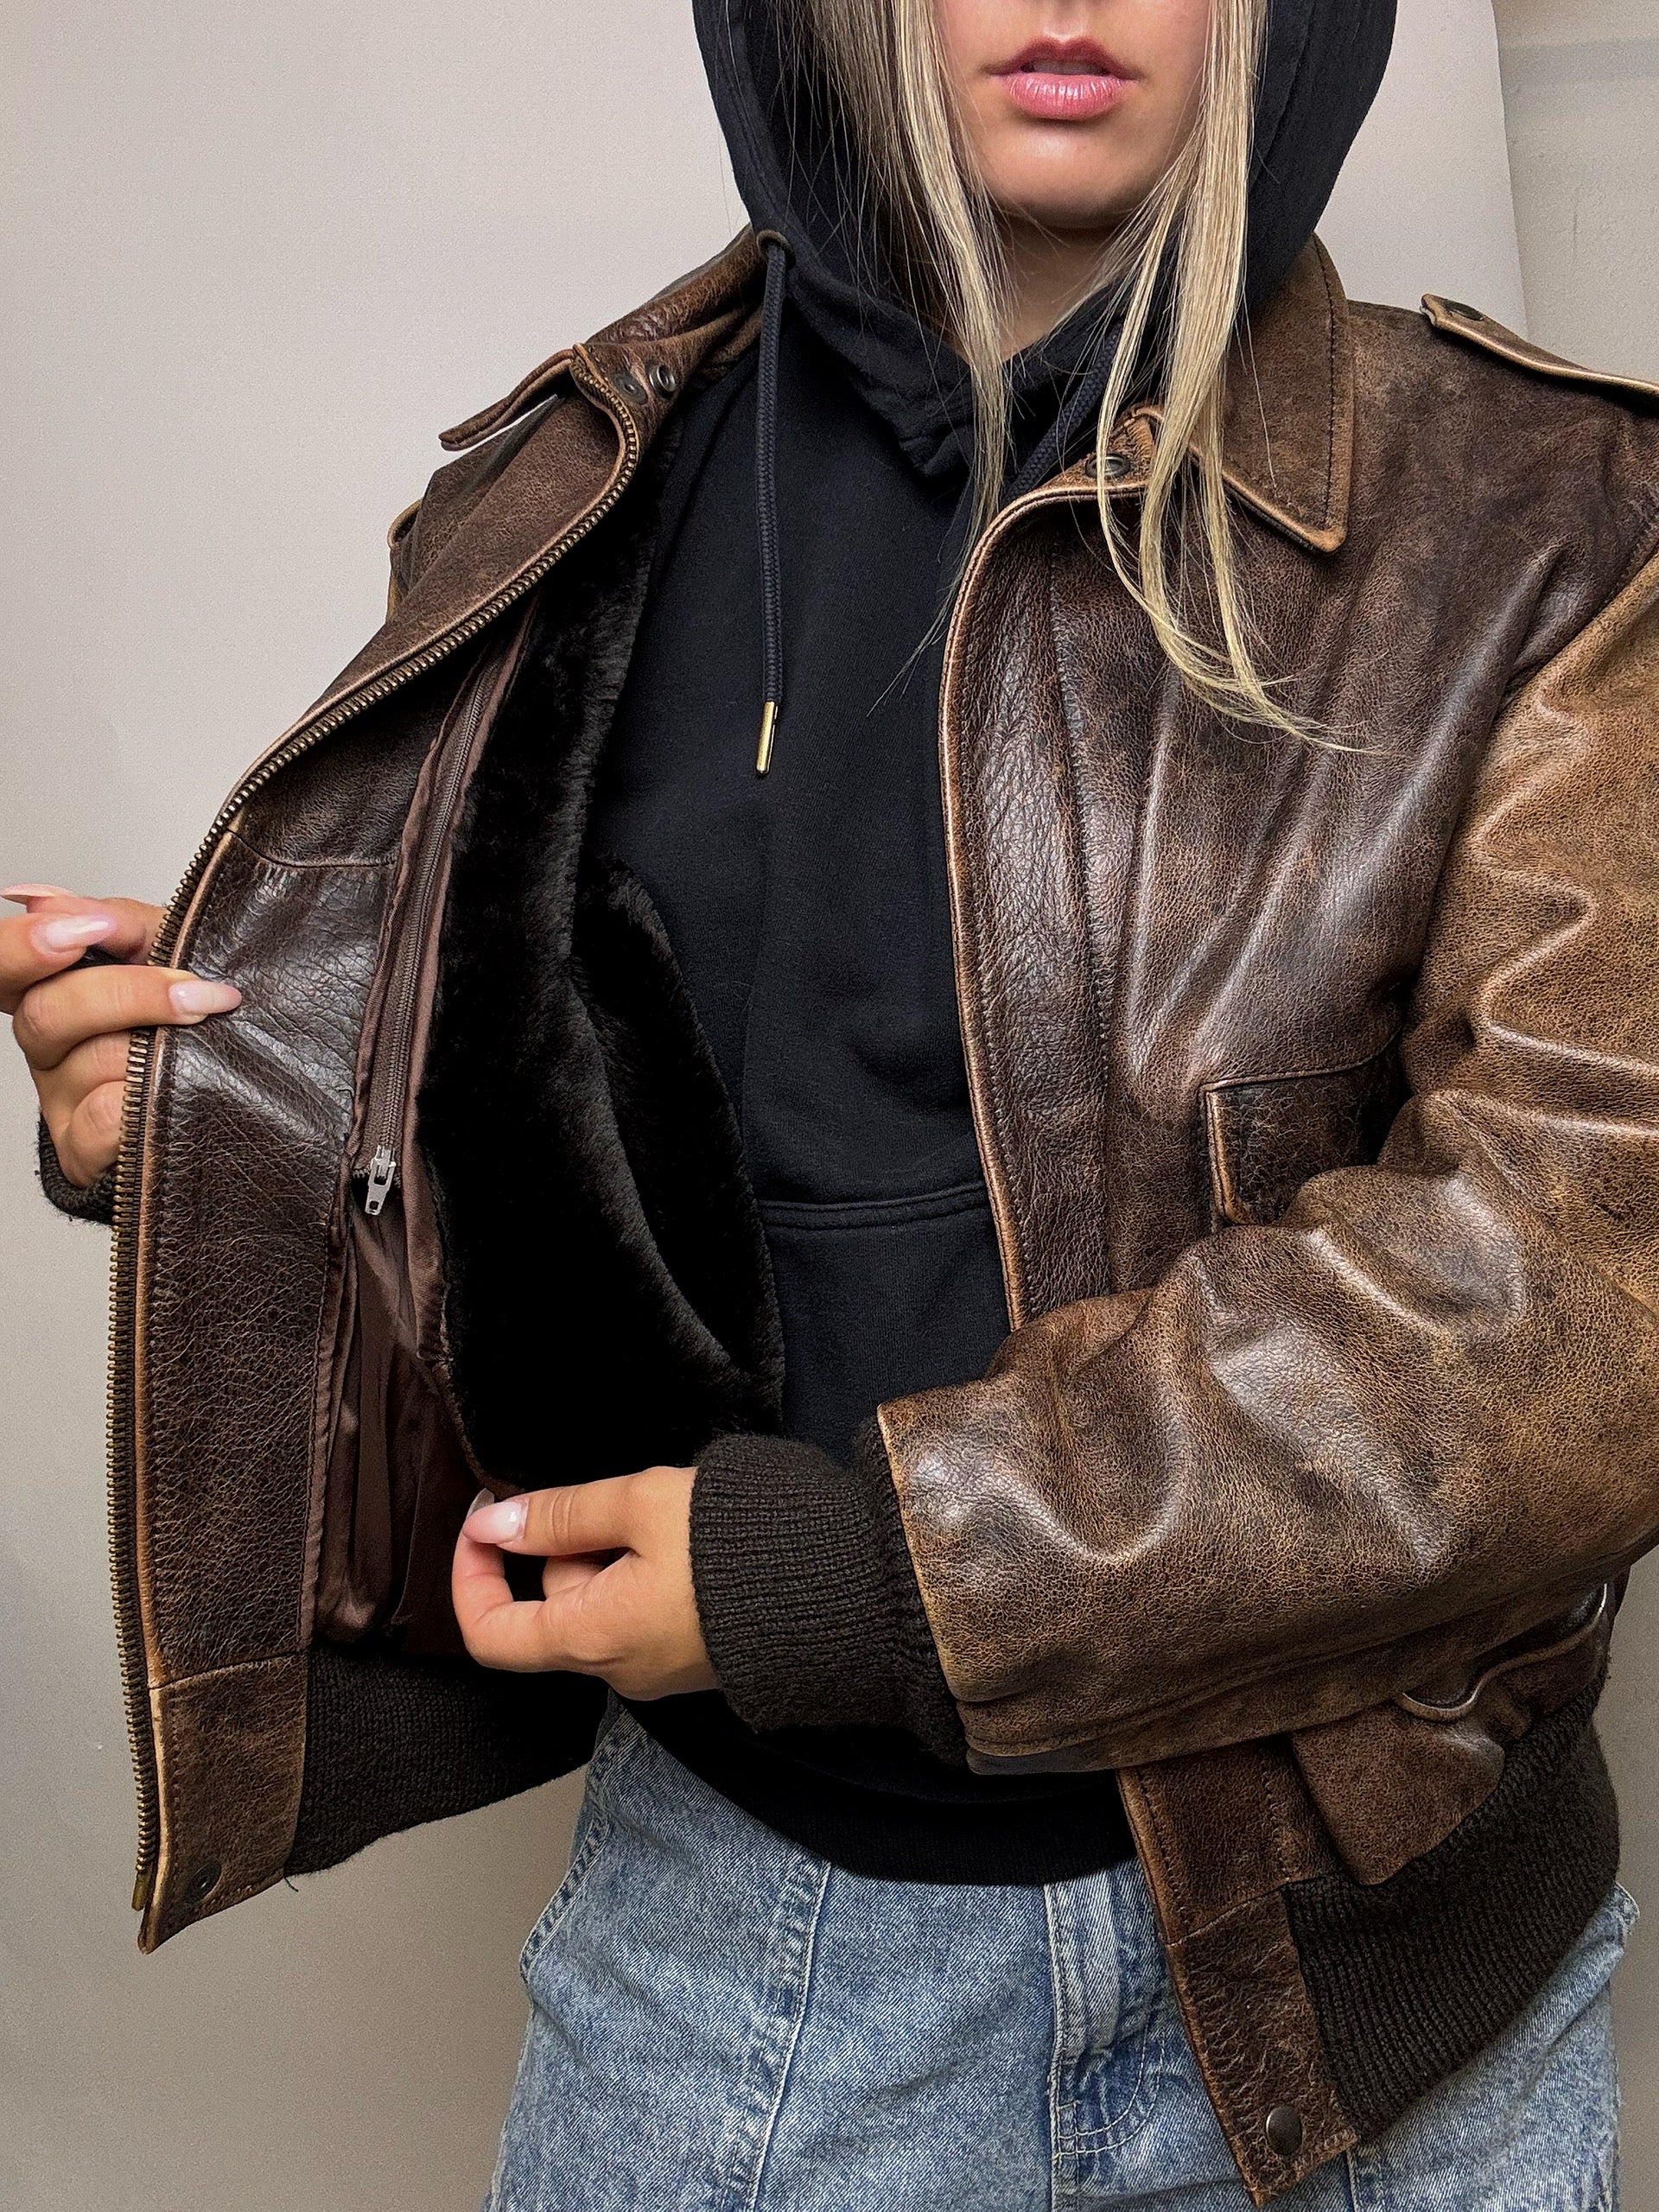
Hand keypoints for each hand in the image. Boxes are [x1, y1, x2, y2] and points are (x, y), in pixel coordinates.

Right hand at [3, 885, 240, 1186]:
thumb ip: (117, 921)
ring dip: (159, 1047)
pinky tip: (179, 1091)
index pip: (2, 965)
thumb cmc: (199, 1013)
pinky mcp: (84, 1149)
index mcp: (54, 988)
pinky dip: (144, 1100)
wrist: (250, 1089)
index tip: (84, 930)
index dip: (22, 948)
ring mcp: (62, 1097)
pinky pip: (102, 1118)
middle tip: (197, 991)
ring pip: (87, 1064)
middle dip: (129, 995)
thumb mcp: (168, 951)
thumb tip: (46, 900)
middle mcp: (48, 1044)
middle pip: (45, 1012)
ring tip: (207, 1037)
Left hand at [453, 1465, 716, 1699]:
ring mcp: (657, 1668)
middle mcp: (618, 1670)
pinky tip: (688, 1540)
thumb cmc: (741, 1545)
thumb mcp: (639, 1504)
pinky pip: (638, 1612)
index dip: (470, 1577)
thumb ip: (560, 1514)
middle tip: (617, 1499)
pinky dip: (644, 1571)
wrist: (843, 1585)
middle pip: (551, 1608)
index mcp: (593, 1640)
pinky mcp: (691, 1656)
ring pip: (598, 1604)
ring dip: (612, 1552)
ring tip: (668, 1516)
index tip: (484, 1522)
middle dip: (567, 1546)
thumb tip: (495, 1525)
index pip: (490, 1636)